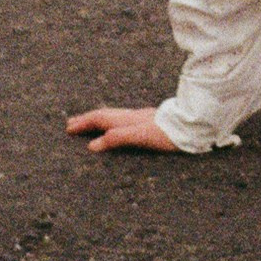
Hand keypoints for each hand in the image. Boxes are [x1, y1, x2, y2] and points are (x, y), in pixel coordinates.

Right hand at [65, 107, 181, 153]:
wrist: (193, 126)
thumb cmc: (168, 134)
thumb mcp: (141, 137)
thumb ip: (118, 138)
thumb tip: (93, 145)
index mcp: (127, 120)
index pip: (99, 119)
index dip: (83, 123)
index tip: (68, 129)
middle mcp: (132, 117)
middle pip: (105, 115)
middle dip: (87, 120)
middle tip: (71, 124)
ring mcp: (141, 118)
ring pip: (114, 117)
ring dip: (99, 120)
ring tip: (89, 125)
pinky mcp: (150, 123)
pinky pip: (124, 121)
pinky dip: (113, 124)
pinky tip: (119, 127)